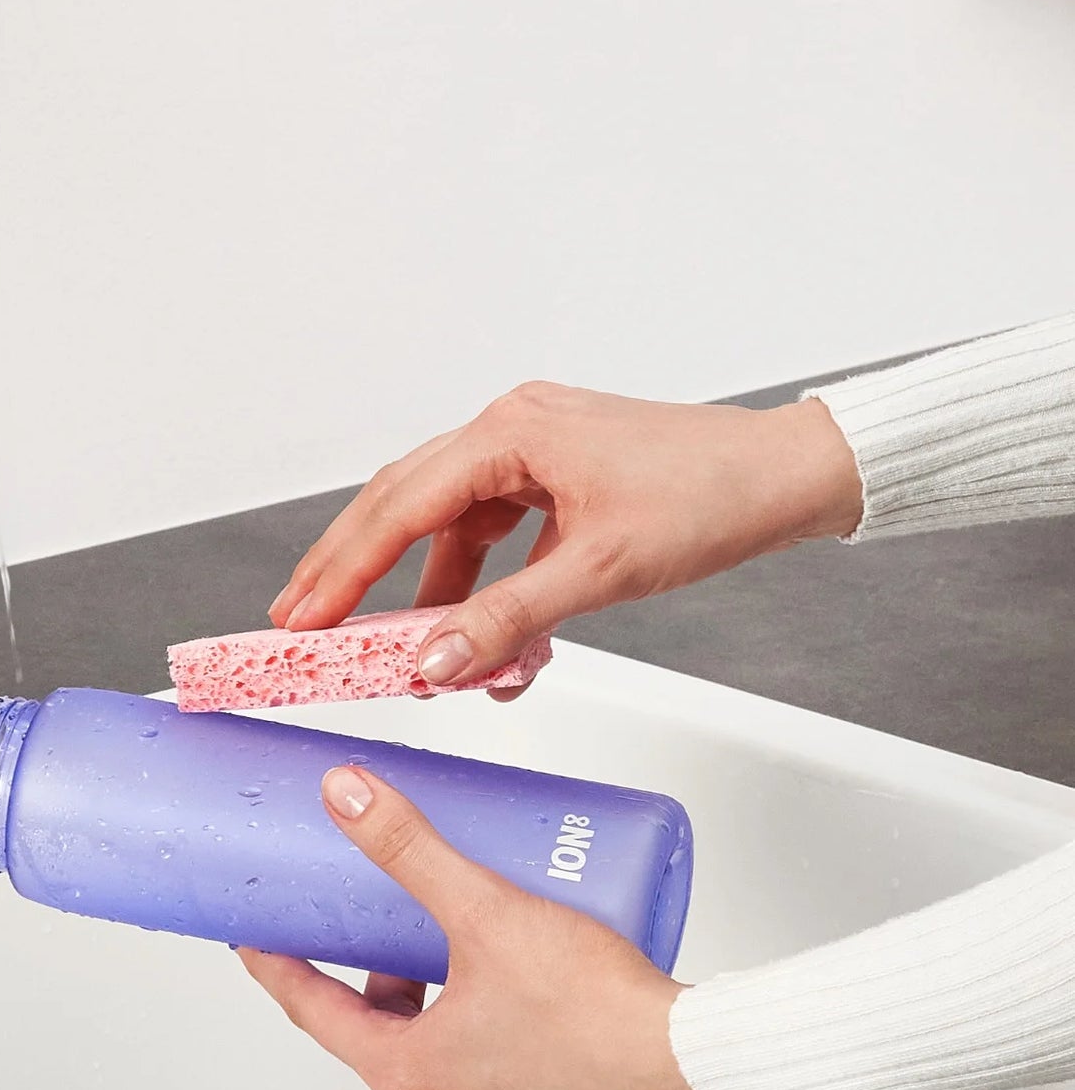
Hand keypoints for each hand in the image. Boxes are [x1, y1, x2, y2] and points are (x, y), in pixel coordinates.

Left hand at [239, 765, 736, 1089]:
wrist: (696, 1066)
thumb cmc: (598, 1012)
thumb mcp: (483, 909)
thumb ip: (410, 848)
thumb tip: (350, 799)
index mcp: (413, 1076)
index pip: (316, 1012)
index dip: (280, 966)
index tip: (256, 941)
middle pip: (381, 1031)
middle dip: (373, 970)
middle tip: (372, 920)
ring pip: (441, 1051)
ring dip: (436, 996)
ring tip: (456, 937)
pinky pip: (495, 1068)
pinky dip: (487, 1024)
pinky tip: (516, 983)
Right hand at [269, 384, 861, 689]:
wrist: (788, 475)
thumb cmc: (710, 498)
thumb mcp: (600, 571)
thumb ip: (508, 619)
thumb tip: (434, 661)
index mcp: (510, 432)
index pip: (400, 505)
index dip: (343, 566)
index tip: (302, 615)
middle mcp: (510, 428)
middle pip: (404, 502)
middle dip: (352, 566)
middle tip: (302, 620)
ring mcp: (532, 449)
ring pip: (446, 519)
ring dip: (416, 582)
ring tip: (378, 637)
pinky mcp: (555, 476)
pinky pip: (491, 528)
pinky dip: (474, 580)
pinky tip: (468, 627)